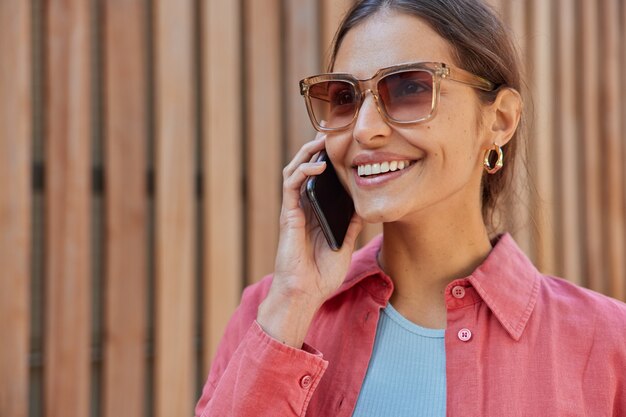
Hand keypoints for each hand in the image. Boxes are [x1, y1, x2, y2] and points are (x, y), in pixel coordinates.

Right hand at [257, 132, 362, 346]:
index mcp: (315, 213)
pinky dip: (302, 172)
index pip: (320, 180)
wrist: (305, 293)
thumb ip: (351, 225)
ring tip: (321, 140)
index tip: (344, 145)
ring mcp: (294, 210)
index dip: (328, 161)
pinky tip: (317, 166)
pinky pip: (291, 186)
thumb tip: (365, 207)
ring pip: (295, 171)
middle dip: (316, 150)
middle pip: (306, 169)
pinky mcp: (287, 215)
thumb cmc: (322, 274)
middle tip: (331, 133)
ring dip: (307, 154)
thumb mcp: (344, 244)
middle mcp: (303, 208)